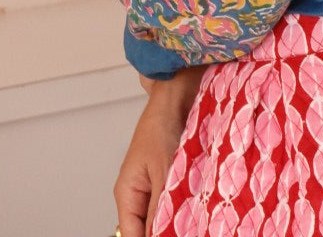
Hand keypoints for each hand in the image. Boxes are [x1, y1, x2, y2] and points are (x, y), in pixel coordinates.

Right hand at [114, 67, 205, 236]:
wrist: (176, 98)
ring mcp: (153, 186)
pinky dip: (183, 209)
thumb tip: (158, 235)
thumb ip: (159, 207)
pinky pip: (172, 203)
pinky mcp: (168, 179)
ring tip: (192, 223)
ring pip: (161, 217)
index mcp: (127, 192)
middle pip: (145, 228)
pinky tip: (195, 211)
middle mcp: (137, 193)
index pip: (130, 234)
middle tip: (187, 228)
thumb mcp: (163, 171)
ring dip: (175, 221)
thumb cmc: (163, 126)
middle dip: (164, 231)